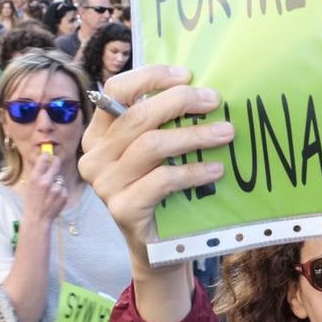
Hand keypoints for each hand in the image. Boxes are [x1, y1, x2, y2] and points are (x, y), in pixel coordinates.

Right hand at [22, 153, 67, 224]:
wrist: (38, 218)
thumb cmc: (31, 202)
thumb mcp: (30, 186)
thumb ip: (37, 175)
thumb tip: (45, 162)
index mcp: (35, 179)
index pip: (43, 161)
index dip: (46, 156)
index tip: (48, 153)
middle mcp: (46, 182)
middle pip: (56, 165)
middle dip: (56, 162)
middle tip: (56, 160)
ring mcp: (56, 188)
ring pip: (60, 178)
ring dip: (57, 181)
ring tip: (50, 192)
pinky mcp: (63, 194)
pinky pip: (63, 188)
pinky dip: (60, 191)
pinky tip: (54, 198)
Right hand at [79, 66, 234, 267]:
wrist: (160, 247)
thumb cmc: (163, 192)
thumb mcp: (160, 153)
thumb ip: (165, 123)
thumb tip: (201, 89)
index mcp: (100, 135)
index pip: (116, 91)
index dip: (151, 77)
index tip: (187, 74)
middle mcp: (94, 157)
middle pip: (137, 116)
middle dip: (180, 102)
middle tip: (214, 100)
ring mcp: (104, 184)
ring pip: (151, 145)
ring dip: (194, 135)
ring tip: (226, 133)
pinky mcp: (122, 209)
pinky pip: (162, 180)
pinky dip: (194, 171)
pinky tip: (216, 169)